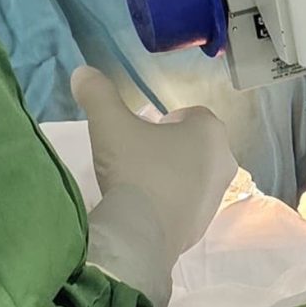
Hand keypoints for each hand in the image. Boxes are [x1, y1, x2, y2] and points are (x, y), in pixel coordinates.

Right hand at [71, 67, 236, 306]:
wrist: (141, 234)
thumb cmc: (134, 168)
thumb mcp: (109, 124)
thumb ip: (98, 93)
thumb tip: (82, 72)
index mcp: (210, 131)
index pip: (192, 115)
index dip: (166, 120)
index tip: (143, 130)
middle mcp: (223, 161)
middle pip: (196, 146)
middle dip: (171, 148)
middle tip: (138, 155)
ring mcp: (216, 197)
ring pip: (194, 176)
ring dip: (173, 176)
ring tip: (139, 183)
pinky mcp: (203, 227)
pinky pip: (187, 205)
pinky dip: (170, 203)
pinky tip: (143, 208)